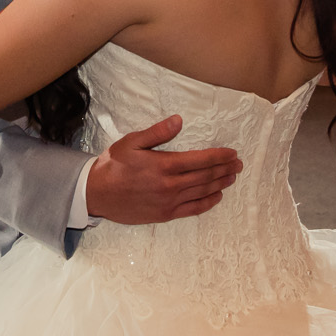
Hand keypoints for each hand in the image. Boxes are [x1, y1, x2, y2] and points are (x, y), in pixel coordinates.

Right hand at [85, 115, 242, 224]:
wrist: (96, 194)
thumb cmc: (113, 165)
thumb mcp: (132, 142)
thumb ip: (157, 132)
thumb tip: (178, 120)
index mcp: (164, 165)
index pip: (201, 160)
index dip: (219, 156)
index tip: (232, 153)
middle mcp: (170, 185)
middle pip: (206, 176)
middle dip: (225, 169)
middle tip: (238, 164)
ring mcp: (169, 202)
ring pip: (203, 191)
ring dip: (221, 183)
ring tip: (232, 176)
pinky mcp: (165, 214)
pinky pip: (194, 209)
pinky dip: (208, 202)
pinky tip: (217, 196)